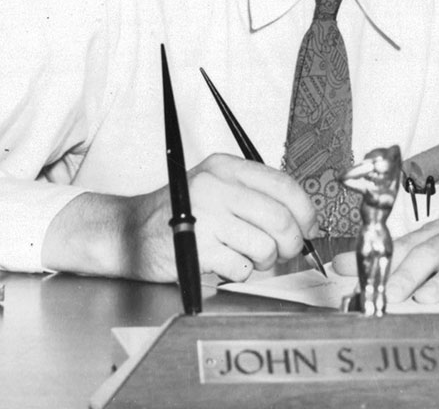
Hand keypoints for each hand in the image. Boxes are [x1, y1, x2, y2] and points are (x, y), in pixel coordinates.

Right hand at [42, 153, 317, 281]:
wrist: (129, 231)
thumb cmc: (180, 213)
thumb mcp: (217, 187)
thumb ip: (254, 195)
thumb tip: (302, 219)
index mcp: (227, 166)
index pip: (283, 185)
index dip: (305, 210)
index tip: (309, 226)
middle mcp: (217, 185)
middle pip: (280, 218)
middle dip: (291, 242)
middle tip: (285, 250)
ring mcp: (207, 215)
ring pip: (264, 246)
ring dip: (264, 261)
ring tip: (247, 256)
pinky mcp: (197, 247)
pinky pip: (241, 267)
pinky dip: (240, 272)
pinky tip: (224, 263)